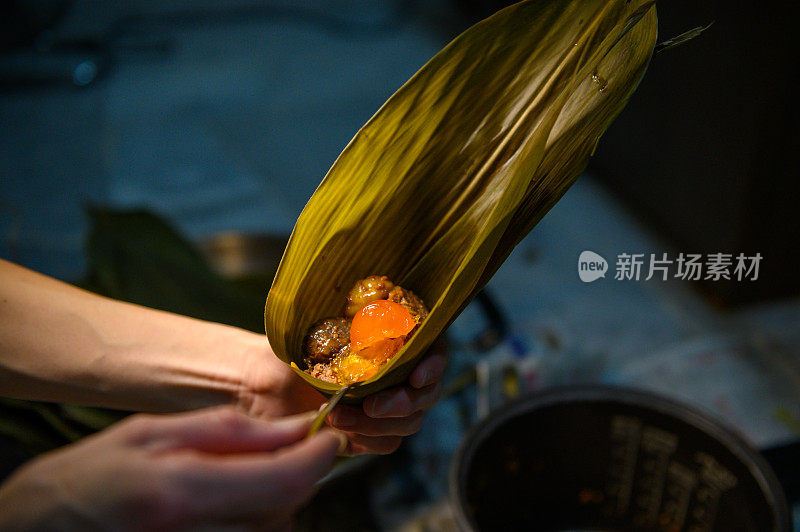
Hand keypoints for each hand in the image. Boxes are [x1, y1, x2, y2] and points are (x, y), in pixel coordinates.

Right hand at [0, 406, 343, 530]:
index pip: (284, 480)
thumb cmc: (88, 477)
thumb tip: (295, 427)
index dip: (319, 456)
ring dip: (276, 497)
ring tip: (237, 476)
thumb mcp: (152, 434)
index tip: (328, 436)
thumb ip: (229, 432)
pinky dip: (256, 519)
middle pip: (288, 508)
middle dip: (297, 473)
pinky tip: (229, 502)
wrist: (38, 530)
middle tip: (282, 447)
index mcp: (179, 492)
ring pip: (275, 528)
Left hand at [237, 335, 447, 455]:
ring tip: (339, 417)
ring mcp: (386, 403)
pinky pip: (386, 442)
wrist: (258, 385)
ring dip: (379, 423)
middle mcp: (396, 371)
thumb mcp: (314, 331)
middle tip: (374, 405)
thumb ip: (343, 329)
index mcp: (391, 339)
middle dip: (405, 402)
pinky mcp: (370, 432)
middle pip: (427, 392)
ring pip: (409, 421)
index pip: (434, 348)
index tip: (417, 374)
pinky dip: (367, 438)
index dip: (435, 363)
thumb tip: (371, 322)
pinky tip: (338, 428)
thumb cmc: (286, 350)